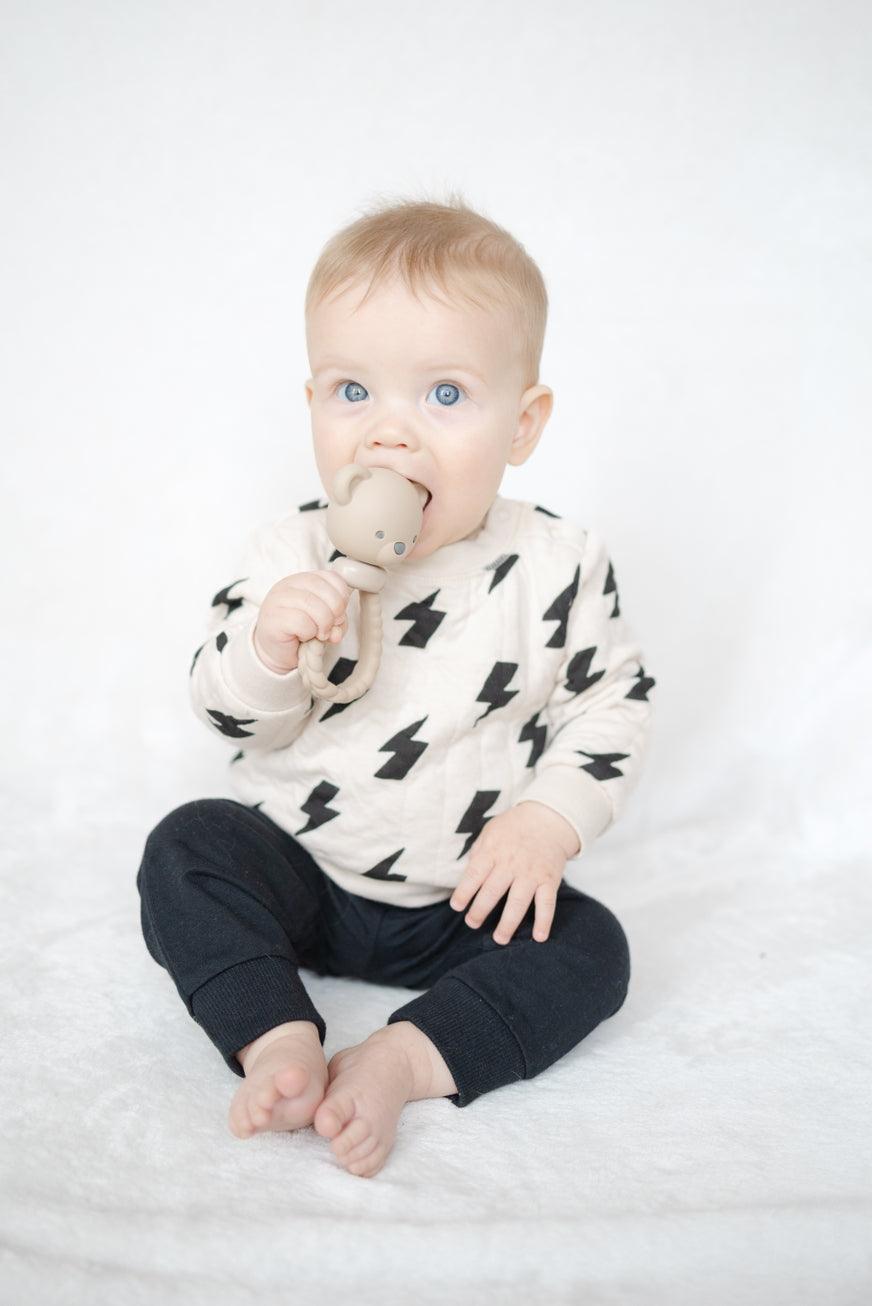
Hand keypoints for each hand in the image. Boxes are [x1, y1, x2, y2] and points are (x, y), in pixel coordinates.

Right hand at [253, 569, 351, 673]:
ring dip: (323, 625)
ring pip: (313, 605)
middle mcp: (289, 585)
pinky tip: (302, 637)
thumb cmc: (302, 633)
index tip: (339, 614)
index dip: (342, 597)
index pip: (332, 577)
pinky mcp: (273, 618)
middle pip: (324, 590)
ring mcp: (278, 600)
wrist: (276, 651)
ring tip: (318, 635)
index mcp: (304, 579)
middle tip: (330, 628)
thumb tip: (337, 630)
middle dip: (335, 612)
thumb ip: (338, 621)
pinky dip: (308, 633)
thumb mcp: (327, 622)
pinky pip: (301, 623)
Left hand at [448, 802, 576, 945]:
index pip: (474, 875)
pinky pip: (547, 903)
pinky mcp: (549, 880)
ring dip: (508, 923)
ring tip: (499, 939)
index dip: (464, 892)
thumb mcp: (489, 832)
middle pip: (492, 891)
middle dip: (480, 911)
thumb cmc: (513, 828)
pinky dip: (544, 921)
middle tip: (472, 923)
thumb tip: (465, 878)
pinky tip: (539, 937)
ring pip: (518, 902)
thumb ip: (478, 854)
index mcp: (493, 851)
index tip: (457, 907)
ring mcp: (531, 873)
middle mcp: (511, 864)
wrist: (547, 819)